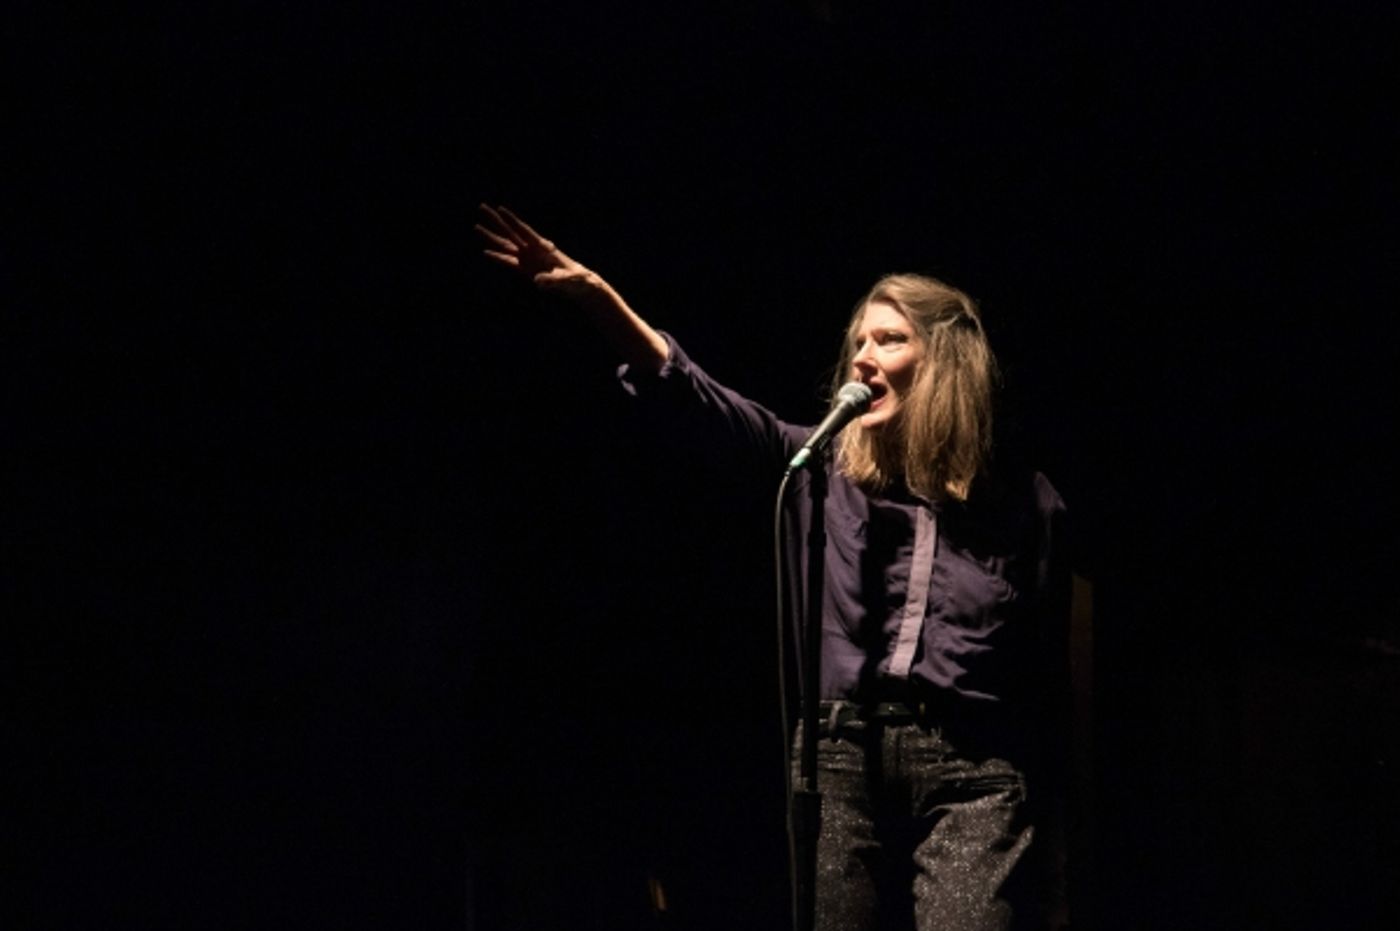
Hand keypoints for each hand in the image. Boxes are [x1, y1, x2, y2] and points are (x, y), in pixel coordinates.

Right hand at [475, 204, 597, 295]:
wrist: (580, 286)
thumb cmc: (577, 280)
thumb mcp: (566, 280)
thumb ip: (552, 280)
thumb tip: (537, 281)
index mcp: (543, 247)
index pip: (523, 230)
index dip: (511, 220)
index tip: (499, 209)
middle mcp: (532, 249)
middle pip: (510, 232)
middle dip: (495, 220)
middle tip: (481, 207)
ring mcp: (528, 258)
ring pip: (505, 245)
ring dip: (491, 237)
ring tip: (477, 226)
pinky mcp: (526, 270)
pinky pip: (508, 262)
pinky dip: (497, 258)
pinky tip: (486, 252)